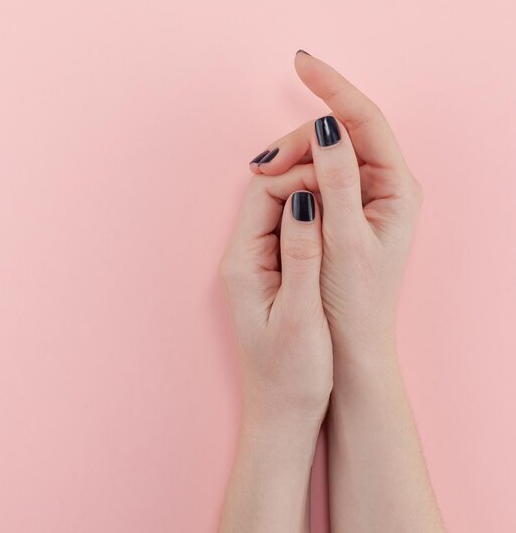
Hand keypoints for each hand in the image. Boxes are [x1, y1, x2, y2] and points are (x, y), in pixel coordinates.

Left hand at [218, 167, 332, 425]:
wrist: (282, 411)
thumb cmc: (291, 373)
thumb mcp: (301, 314)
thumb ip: (301, 255)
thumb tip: (303, 200)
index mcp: (243, 262)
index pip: (264, 193)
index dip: (301, 177)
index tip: (337, 178)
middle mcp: (243, 257)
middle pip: (269, 195)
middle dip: (305, 180)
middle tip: (345, 178)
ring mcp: (256, 264)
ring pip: (280, 210)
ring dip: (311, 199)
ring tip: (346, 196)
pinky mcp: (272, 274)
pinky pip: (289, 231)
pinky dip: (313, 220)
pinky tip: (338, 223)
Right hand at [250, 52, 423, 363]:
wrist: (351, 345)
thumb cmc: (352, 301)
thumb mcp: (344, 239)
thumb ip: (337, 180)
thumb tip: (325, 126)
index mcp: (396, 187)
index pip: (365, 119)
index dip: (332, 87)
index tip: (300, 62)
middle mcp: (383, 185)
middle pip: (339, 135)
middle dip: (297, 139)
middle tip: (259, 163)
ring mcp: (362, 195)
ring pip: (324, 154)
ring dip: (291, 156)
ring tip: (260, 174)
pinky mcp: (342, 209)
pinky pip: (317, 174)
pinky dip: (293, 172)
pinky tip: (272, 179)